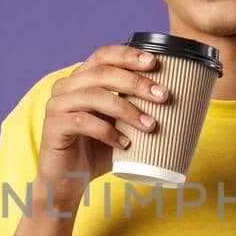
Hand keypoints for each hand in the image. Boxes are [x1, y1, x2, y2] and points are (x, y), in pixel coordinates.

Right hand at [35, 43, 170, 212]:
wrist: (68, 180)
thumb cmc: (98, 151)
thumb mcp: (121, 126)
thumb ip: (138, 110)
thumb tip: (182, 103)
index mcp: (82, 79)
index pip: (103, 54)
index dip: (128, 55)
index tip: (154, 63)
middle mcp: (66, 86)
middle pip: (103, 73)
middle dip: (137, 82)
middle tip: (163, 96)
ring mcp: (57, 105)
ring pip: (95, 96)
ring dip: (127, 110)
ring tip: (151, 126)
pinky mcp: (53, 127)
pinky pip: (83, 122)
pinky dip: (108, 132)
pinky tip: (125, 144)